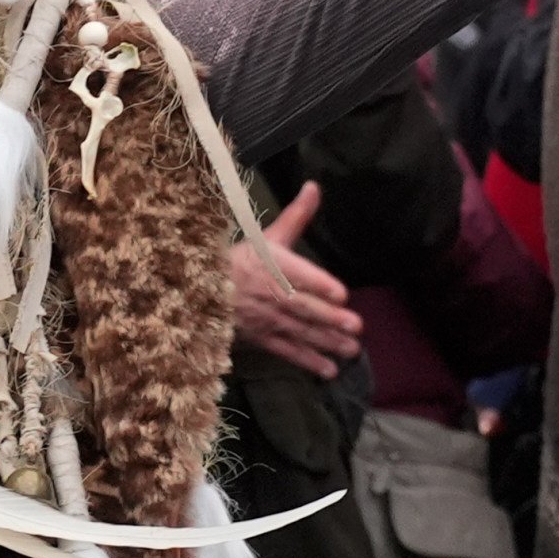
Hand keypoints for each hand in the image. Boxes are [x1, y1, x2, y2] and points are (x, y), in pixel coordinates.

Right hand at [227, 183, 364, 376]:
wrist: (202, 288)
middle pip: (303, 307)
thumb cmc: (242, 260)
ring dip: (326, 342)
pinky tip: (328, 371)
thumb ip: (297, 216)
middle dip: (330, 318)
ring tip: (351, 350)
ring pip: (300, 331)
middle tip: (355, 326)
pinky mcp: (263, 337)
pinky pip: (287, 351)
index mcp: (274, 265)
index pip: (298, 274)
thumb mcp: (268, 235)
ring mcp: (267, 318)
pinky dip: (307, 362)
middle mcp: (272, 292)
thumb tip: (315, 186)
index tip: (340, 293)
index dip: (318, 284)